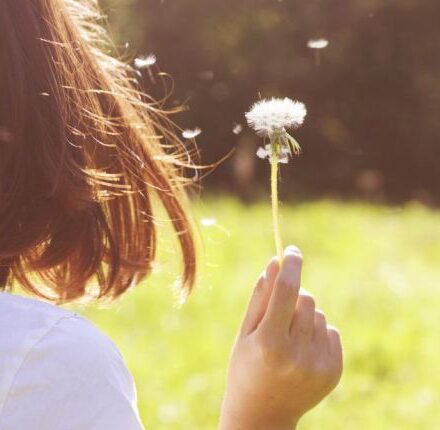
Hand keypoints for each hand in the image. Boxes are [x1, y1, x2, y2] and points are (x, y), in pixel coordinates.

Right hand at [219, 246, 342, 429]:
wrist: (263, 414)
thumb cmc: (246, 366)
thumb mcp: (245, 331)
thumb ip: (260, 296)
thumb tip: (275, 263)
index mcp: (270, 342)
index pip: (286, 290)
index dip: (290, 265)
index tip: (292, 250)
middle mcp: (297, 354)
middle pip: (306, 299)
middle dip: (293, 297)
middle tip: (279, 315)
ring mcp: (318, 364)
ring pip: (319, 314)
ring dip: (304, 317)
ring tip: (288, 339)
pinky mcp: (333, 370)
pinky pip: (331, 330)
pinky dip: (317, 332)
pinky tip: (302, 351)